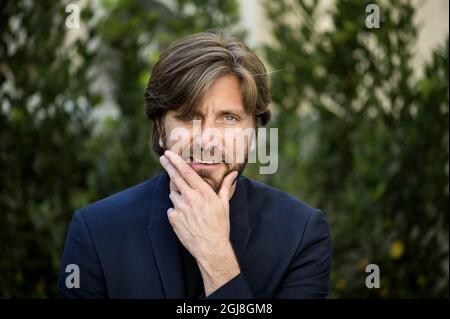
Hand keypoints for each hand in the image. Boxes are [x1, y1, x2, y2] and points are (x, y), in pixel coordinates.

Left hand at [160, 150, 239, 295]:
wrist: (211, 247)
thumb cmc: (220, 225)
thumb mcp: (224, 204)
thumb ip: (226, 186)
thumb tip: (234, 174)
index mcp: (203, 192)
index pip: (186, 171)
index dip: (176, 160)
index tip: (169, 153)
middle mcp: (190, 197)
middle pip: (174, 177)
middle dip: (167, 166)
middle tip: (162, 158)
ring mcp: (180, 208)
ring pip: (173, 194)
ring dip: (177, 193)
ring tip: (187, 202)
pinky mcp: (173, 219)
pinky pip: (171, 209)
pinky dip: (176, 210)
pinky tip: (186, 217)